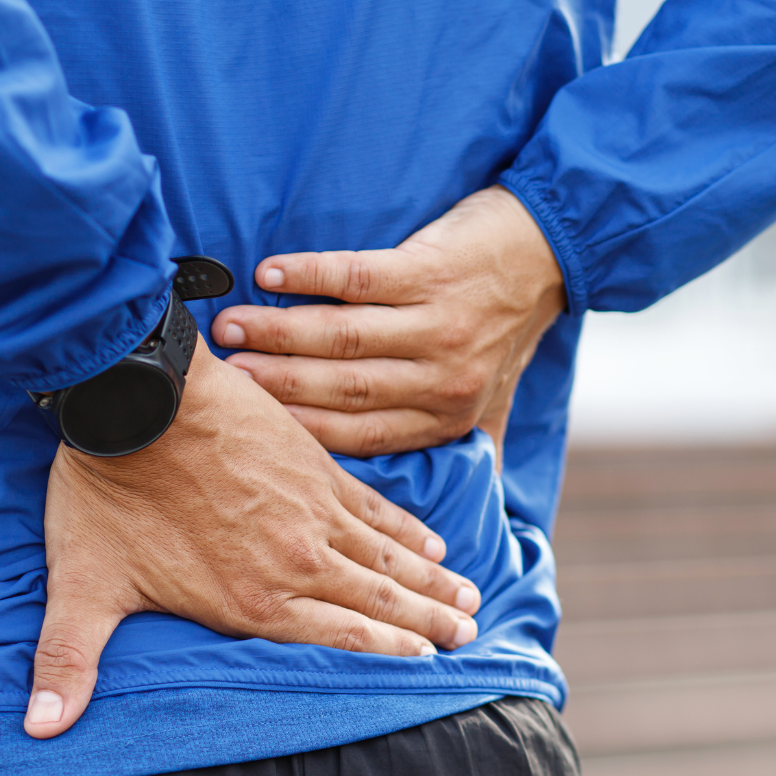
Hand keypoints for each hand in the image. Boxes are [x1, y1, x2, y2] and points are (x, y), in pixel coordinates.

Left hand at [24, 337, 481, 738]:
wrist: (137, 399)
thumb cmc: (110, 493)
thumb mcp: (82, 585)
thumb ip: (69, 661)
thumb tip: (36, 730)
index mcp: (251, 602)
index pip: (337, 637)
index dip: (388, 653)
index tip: (429, 664)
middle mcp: (296, 564)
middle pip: (378, 602)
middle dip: (426, 625)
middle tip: (469, 636)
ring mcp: (312, 512)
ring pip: (388, 558)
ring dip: (430, 583)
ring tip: (468, 600)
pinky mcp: (315, 467)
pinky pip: (377, 508)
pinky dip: (408, 529)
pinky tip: (432, 542)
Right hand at [210, 186, 565, 461]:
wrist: (549, 253)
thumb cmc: (505, 329)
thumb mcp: (491, 401)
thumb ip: (462, 447)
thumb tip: (442, 523)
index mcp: (445, 417)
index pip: (358, 435)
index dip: (300, 432)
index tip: (251, 430)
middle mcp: (442, 378)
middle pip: (342, 389)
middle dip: (275, 384)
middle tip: (226, 379)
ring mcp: (439, 323)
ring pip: (344, 336)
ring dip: (280, 331)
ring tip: (230, 328)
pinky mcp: (433, 270)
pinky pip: (359, 275)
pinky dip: (310, 274)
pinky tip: (270, 274)